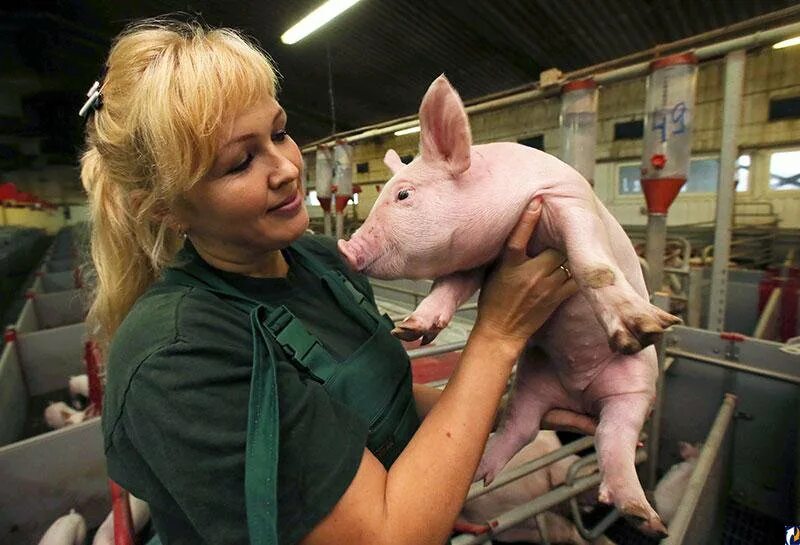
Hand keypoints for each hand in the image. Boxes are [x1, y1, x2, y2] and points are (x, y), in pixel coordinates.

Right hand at [473, 198, 576, 344]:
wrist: (501, 332)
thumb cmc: (493, 302)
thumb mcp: (492, 272)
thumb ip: (508, 253)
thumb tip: (521, 230)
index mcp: (509, 267)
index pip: (518, 238)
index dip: (528, 218)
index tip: (537, 200)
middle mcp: (529, 275)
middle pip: (553, 247)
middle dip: (558, 238)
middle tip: (560, 229)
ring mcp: (545, 288)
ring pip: (567, 261)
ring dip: (568, 254)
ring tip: (569, 246)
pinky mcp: (556, 299)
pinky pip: (574, 279)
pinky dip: (576, 271)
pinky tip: (574, 266)